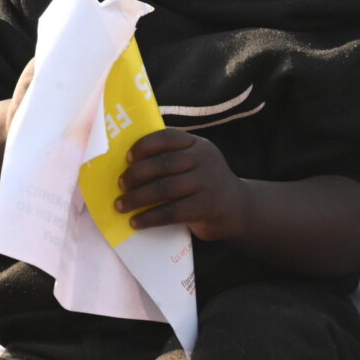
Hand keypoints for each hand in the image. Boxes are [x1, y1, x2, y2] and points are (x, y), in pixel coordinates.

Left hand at [115, 129, 248, 240]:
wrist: (238, 209)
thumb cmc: (205, 184)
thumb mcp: (196, 163)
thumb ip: (173, 158)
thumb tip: (128, 164)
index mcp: (198, 145)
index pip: (167, 137)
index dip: (144, 145)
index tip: (128, 158)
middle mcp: (204, 160)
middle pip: (163, 164)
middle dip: (136, 175)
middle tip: (120, 185)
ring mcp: (206, 183)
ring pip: (164, 189)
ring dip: (137, 198)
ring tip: (121, 205)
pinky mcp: (205, 207)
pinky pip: (171, 212)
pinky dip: (149, 218)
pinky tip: (136, 222)